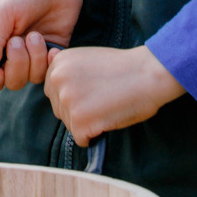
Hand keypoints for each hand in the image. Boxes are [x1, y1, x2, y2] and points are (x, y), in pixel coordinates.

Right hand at [0, 0, 82, 91]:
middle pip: (13, 81)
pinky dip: (51, 61)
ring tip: (36, 35)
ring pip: (33, 77)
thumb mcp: (4, 14)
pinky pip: (52, 71)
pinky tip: (53, 47)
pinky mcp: (54, 55)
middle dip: (17, 63)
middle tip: (19, 39)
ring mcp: (36, 57)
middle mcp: (16, 56)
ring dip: (35, 57)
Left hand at [45, 45, 184, 145]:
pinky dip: (95, 136)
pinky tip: (108, 120)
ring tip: (107, 107)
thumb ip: (68, 66)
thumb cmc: (123, 68)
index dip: (74, 94)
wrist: (148, 74)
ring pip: (69, 124)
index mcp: (59, 63)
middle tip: (102, 100)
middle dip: (78, 110)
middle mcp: (57, 79)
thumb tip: (48, 59)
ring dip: (87, 123)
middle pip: (59, 108)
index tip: (92, 90)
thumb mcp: (88, 57)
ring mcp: (67, 100)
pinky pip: (81, 139)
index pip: (53, 90)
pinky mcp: (79, 121)